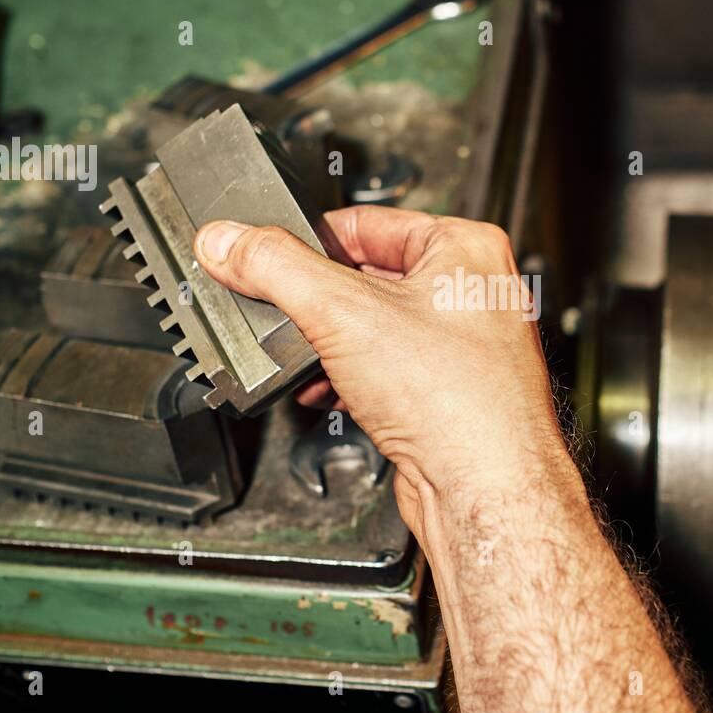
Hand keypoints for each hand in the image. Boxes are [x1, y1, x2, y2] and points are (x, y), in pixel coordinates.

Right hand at [193, 206, 569, 542]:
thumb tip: (229, 240)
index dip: (310, 241)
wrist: (483, 490)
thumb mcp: (341, 313)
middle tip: (281, 313)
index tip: (267, 255)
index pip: (367, 222)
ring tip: (305, 359)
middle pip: (367, 277)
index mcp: (465, 249)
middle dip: (319, 303)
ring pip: (374, 329)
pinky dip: (349, 379)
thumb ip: (274, 268)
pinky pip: (386, 371)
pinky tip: (327, 393)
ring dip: (330, 346)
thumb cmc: (456, 400)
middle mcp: (472, 292)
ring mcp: (464, 346)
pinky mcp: (448, 394)